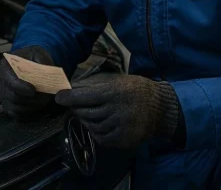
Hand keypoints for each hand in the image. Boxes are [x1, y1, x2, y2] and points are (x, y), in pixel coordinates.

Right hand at [0, 46, 55, 119]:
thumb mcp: (38, 53)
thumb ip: (43, 63)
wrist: (30, 61)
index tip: (34, 91)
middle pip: (13, 97)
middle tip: (46, 98)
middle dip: (31, 100)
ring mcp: (3, 95)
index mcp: (6, 67)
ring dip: (31, 107)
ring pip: (15, 108)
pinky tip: (37, 108)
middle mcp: (1, 82)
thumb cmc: (33, 57)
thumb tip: (48, 75)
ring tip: (44, 102)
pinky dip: (27, 114)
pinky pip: (15, 115)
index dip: (22, 88)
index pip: (11, 82)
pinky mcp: (8, 104)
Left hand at [55, 74, 179, 149]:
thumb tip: (75, 87)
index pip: (86, 96)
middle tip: (73, 106)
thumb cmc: (138, 90)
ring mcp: (120, 126)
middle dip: (77, 109)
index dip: (70, 97)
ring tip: (85, 115)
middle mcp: (116, 110)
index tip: (59, 97)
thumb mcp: (120, 81)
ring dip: (86, 121)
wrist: (161, 108)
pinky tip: (96, 126)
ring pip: (93, 126)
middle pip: (87, 112)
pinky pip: (102, 138)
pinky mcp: (123, 139)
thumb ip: (99, 86)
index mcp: (115, 93)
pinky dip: (96, 132)